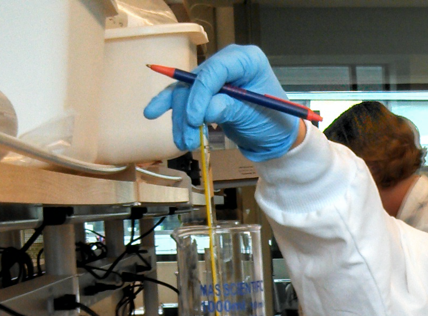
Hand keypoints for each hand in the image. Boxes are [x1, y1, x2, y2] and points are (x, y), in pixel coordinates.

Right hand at [143, 45, 303, 159]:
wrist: (276, 134)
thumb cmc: (273, 121)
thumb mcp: (254, 115)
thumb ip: (228, 109)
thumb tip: (202, 112)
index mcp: (246, 60)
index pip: (215, 71)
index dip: (200, 94)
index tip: (193, 119)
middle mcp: (228, 62)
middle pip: (196, 82)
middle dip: (187, 112)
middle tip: (187, 138)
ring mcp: (216, 74)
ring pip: (186, 92)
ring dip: (180, 118)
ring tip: (183, 143)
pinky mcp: (206, 89)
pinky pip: (184, 95)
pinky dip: (171, 108)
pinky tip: (152, 112)